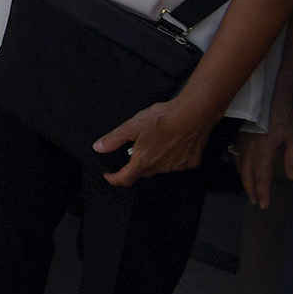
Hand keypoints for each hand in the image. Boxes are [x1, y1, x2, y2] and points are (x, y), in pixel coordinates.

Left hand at [97, 96, 217, 187]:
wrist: (193, 114)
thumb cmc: (164, 118)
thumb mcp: (132, 125)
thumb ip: (114, 139)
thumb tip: (99, 147)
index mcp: (144, 160)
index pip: (125, 179)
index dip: (114, 179)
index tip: (110, 175)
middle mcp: (160, 167)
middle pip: (142, 172)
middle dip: (135, 163)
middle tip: (136, 146)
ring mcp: (176, 166)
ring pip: (159, 167)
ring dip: (154, 159)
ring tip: (156, 139)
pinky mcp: (190, 162)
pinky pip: (176, 163)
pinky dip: (171, 156)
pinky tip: (171, 142)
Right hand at [239, 105, 292, 208]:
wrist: (267, 95)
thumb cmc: (283, 116)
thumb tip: (292, 176)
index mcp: (264, 151)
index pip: (262, 177)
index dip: (262, 193)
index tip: (263, 206)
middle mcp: (250, 149)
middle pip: (248, 175)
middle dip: (251, 190)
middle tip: (255, 203)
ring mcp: (243, 142)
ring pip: (240, 166)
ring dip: (245, 180)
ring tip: (250, 190)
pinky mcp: (240, 136)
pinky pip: (238, 156)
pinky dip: (240, 168)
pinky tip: (243, 169)